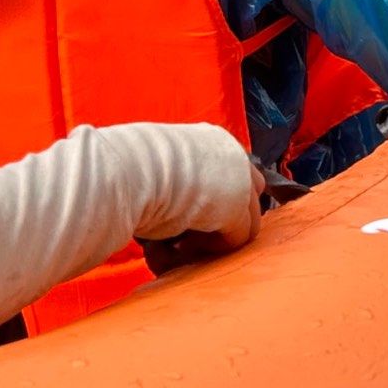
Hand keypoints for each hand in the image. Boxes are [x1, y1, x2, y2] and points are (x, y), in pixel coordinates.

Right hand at [137, 127, 262, 260]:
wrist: (136, 167)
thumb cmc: (135, 163)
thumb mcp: (164, 162)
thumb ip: (181, 174)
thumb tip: (175, 196)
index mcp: (214, 139)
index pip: (237, 169)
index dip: (222, 194)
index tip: (193, 210)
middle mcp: (235, 156)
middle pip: (252, 191)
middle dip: (232, 214)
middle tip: (196, 229)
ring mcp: (241, 182)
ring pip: (249, 219)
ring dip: (222, 234)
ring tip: (185, 240)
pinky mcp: (238, 210)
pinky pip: (239, 238)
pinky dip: (216, 247)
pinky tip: (185, 243)